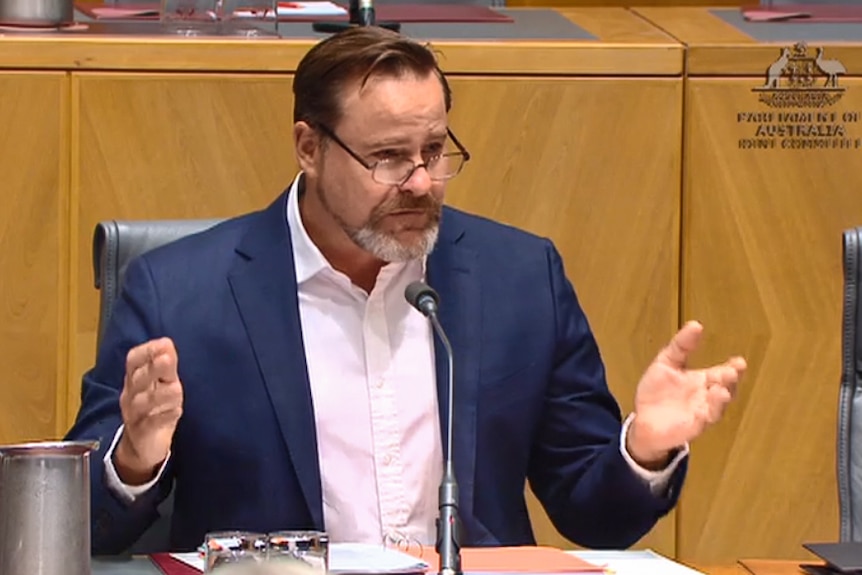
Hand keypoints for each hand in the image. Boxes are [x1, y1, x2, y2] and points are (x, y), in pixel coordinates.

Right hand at [114, 337, 182, 484]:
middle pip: (138, 380)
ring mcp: (134, 415)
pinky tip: (176, 411)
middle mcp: (131, 396)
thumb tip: (167, 343)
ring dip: (160, 395)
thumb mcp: (159, 385)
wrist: (140, 446)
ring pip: (143, 403)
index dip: (146, 352)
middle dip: (152, 369)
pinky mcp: (142, 434)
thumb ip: (164, 366)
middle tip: (167, 359)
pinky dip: (163, 417)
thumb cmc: (152, 409)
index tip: (164, 343)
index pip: (133, 361)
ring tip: (177, 388)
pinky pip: (149, 425)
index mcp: (134, 380)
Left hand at [626, 321, 745, 467]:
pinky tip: (708, 407)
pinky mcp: (693, 426)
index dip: (733, 367)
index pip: (722, 372)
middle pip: (725, 387)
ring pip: (718, 406)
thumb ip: (680, 346)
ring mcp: (702, 412)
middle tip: (733, 371)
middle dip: (730, 380)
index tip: (739, 361)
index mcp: (703, 380)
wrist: (642, 421)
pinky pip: (705, 420)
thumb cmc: (657, 393)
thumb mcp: (666, 363)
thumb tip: (696, 324)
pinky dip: (709, 413)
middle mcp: (707, 396)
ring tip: (722, 389)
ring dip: (722, 398)